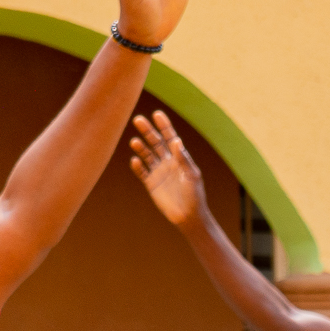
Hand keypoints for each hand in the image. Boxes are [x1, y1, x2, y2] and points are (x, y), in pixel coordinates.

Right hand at [127, 109, 204, 225]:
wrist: (188, 216)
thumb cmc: (195, 195)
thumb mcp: (192, 176)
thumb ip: (184, 159)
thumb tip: (176, 141)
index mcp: (179, 157)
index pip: (170, 137)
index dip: (164, 125)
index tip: (157, 114)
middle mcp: (167, 161)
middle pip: (155, 142)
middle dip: (147, 131)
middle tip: (138, 119)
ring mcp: (158, 171)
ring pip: (146, 155)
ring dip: (140, 147)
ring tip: (134, 142)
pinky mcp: (151, 183)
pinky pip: (141, 171)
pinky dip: (137, 166)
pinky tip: (135, 160)